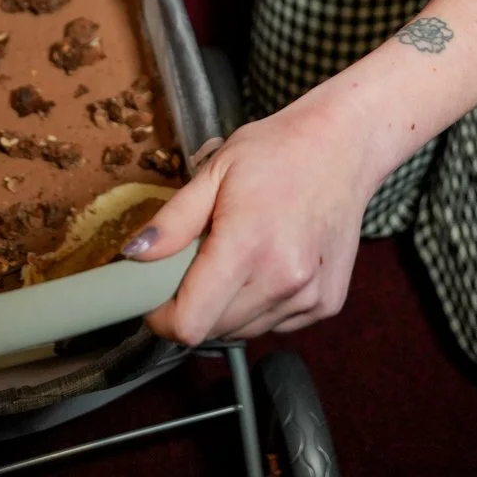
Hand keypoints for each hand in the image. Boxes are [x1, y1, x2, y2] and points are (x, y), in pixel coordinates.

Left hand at [131, 95, 369, 345]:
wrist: (344, 144)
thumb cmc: (277, 150)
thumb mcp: (215, 170)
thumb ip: (173, 220)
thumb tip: (133, 255)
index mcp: (248, 245)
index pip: (190, 323)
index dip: (163, 317)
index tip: (156, 296)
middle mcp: (282, 279)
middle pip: (214, 331)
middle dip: (194, 306)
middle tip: (199, 262)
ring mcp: (309, 295)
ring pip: (245, 331)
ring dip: (229, 307)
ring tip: (240, 256)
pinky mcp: (327, 303)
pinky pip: (277, 324)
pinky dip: (263, 304)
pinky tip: (270, 262)